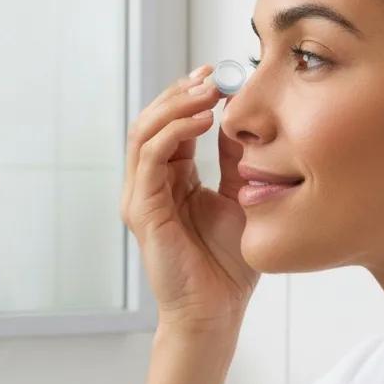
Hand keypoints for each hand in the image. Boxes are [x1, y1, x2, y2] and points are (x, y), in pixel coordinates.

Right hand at [121, 65, 259, 332]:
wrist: (216, 310)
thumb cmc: (227, 265)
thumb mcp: (239, 197)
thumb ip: (234, 161)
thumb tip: (242, 119)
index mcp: (170, 181)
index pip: (170, 125)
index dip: (191, 95)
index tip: (220, 73)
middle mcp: (148, 185)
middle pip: (151, 121)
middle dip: (181, 92)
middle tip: (213, 74)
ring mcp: (140, 197)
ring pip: (145, 133)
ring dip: (176, 105)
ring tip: (208, 90)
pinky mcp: (141, 211)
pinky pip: (150, 158)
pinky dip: (173, 132)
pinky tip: (203, 120)